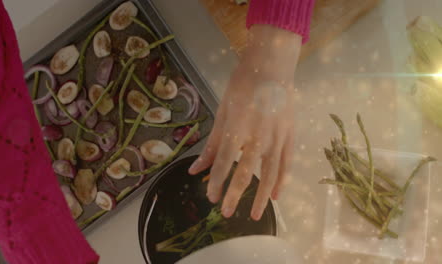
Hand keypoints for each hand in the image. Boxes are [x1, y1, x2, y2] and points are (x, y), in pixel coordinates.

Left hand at [189, 25, 301, 219]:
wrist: (271, 67)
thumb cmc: (241, 87)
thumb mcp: (222, 112)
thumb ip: (212, 144)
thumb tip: (196, 169)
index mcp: (237, 127)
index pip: (224, 162)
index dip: (216, 182)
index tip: (211, 197)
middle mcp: (258, 135)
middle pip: (246, 172)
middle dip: (235, 195)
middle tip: (227, 213)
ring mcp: (277, 137)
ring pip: (270, 173)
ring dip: (261, 196)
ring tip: (255, 215)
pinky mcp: (290, 136)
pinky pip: (286, 163)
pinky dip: (282, 181)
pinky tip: (276, 196)